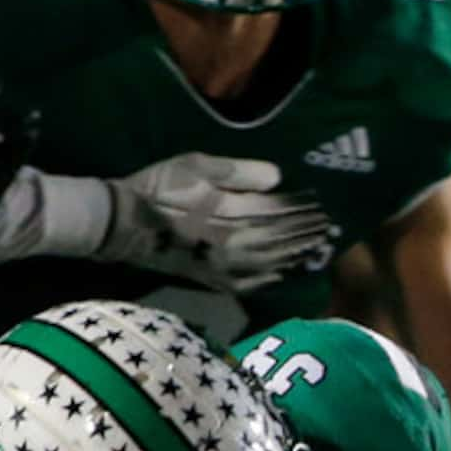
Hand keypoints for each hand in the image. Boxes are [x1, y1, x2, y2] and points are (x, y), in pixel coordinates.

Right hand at [100, 153, 335, 289]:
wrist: (123, 225)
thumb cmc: (158, 189)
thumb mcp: (195, 166)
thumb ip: (238, 172)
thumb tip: (277, 178)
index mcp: (232, 213)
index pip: (277, 211)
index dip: (300, 207)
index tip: (320, 203)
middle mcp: (236, 244)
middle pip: (280, 238)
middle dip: (305, 232)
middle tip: (328, 228)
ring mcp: (226, 266)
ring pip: (272, 263)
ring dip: (296, 255)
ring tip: (316, 248)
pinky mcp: (214, 280)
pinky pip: (251, 284)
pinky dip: (271, 278)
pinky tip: (283, 273)